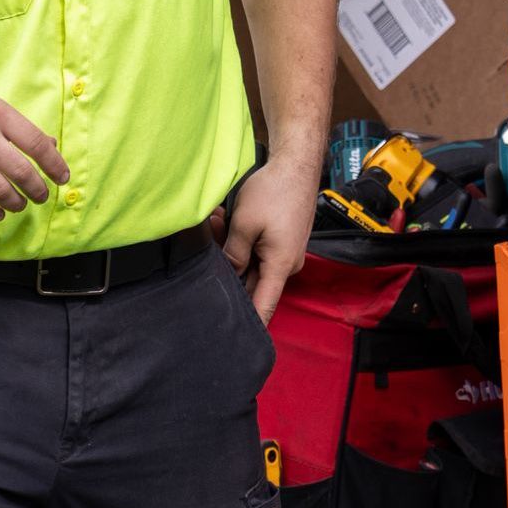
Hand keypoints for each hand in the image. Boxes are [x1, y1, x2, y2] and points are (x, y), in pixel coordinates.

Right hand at [0, 76, 69, 223]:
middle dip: (38, 189)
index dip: (55, 164)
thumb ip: (15, 125)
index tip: (62, 178)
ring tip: (20, 204)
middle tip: (42, 196)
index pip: (36, 143)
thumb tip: (50, 146)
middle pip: (22, 171)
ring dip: (17, 203)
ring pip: (1, 191)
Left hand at [222, 154, 317, 322]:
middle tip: (211, 245)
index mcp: (280, 266)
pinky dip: (240, 239)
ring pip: (249, 263)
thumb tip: (227, 275)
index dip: (252, 325)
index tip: (237, 344)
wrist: (296, 164)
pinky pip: (256, 249)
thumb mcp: (245, 224)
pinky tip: (225, 220)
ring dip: (231, 249)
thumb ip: (233, 255)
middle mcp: (285, 264)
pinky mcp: (280, 241)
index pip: (264, 306)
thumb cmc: (275, 191)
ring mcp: (283, 252)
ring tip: (218, 222)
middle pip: (251, 283)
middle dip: (227, 270)